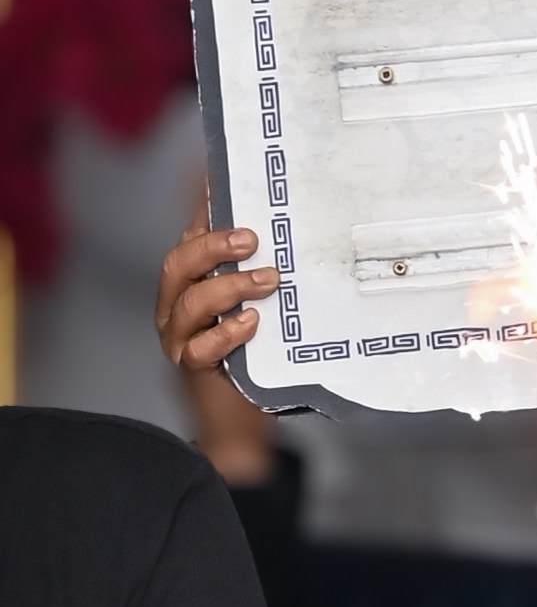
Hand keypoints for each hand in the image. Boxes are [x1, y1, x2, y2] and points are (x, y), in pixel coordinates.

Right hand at [156, 202, 280, 481]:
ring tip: (267, 281)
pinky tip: (250, 324)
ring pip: (188, 303)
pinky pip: (199, 349)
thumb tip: (290, 230)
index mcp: (191, 279)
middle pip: (178, 264)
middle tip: (251, 240)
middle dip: (213, 247)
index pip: (191, 236)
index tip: (228, 192)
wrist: (240, 414)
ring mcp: (180, 336)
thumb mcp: (261, 300)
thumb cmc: (254, 349)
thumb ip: (262, 267)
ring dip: (228, 288)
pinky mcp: (192, 366)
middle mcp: (177, 303)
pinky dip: (225, 334)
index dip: (205, 213)